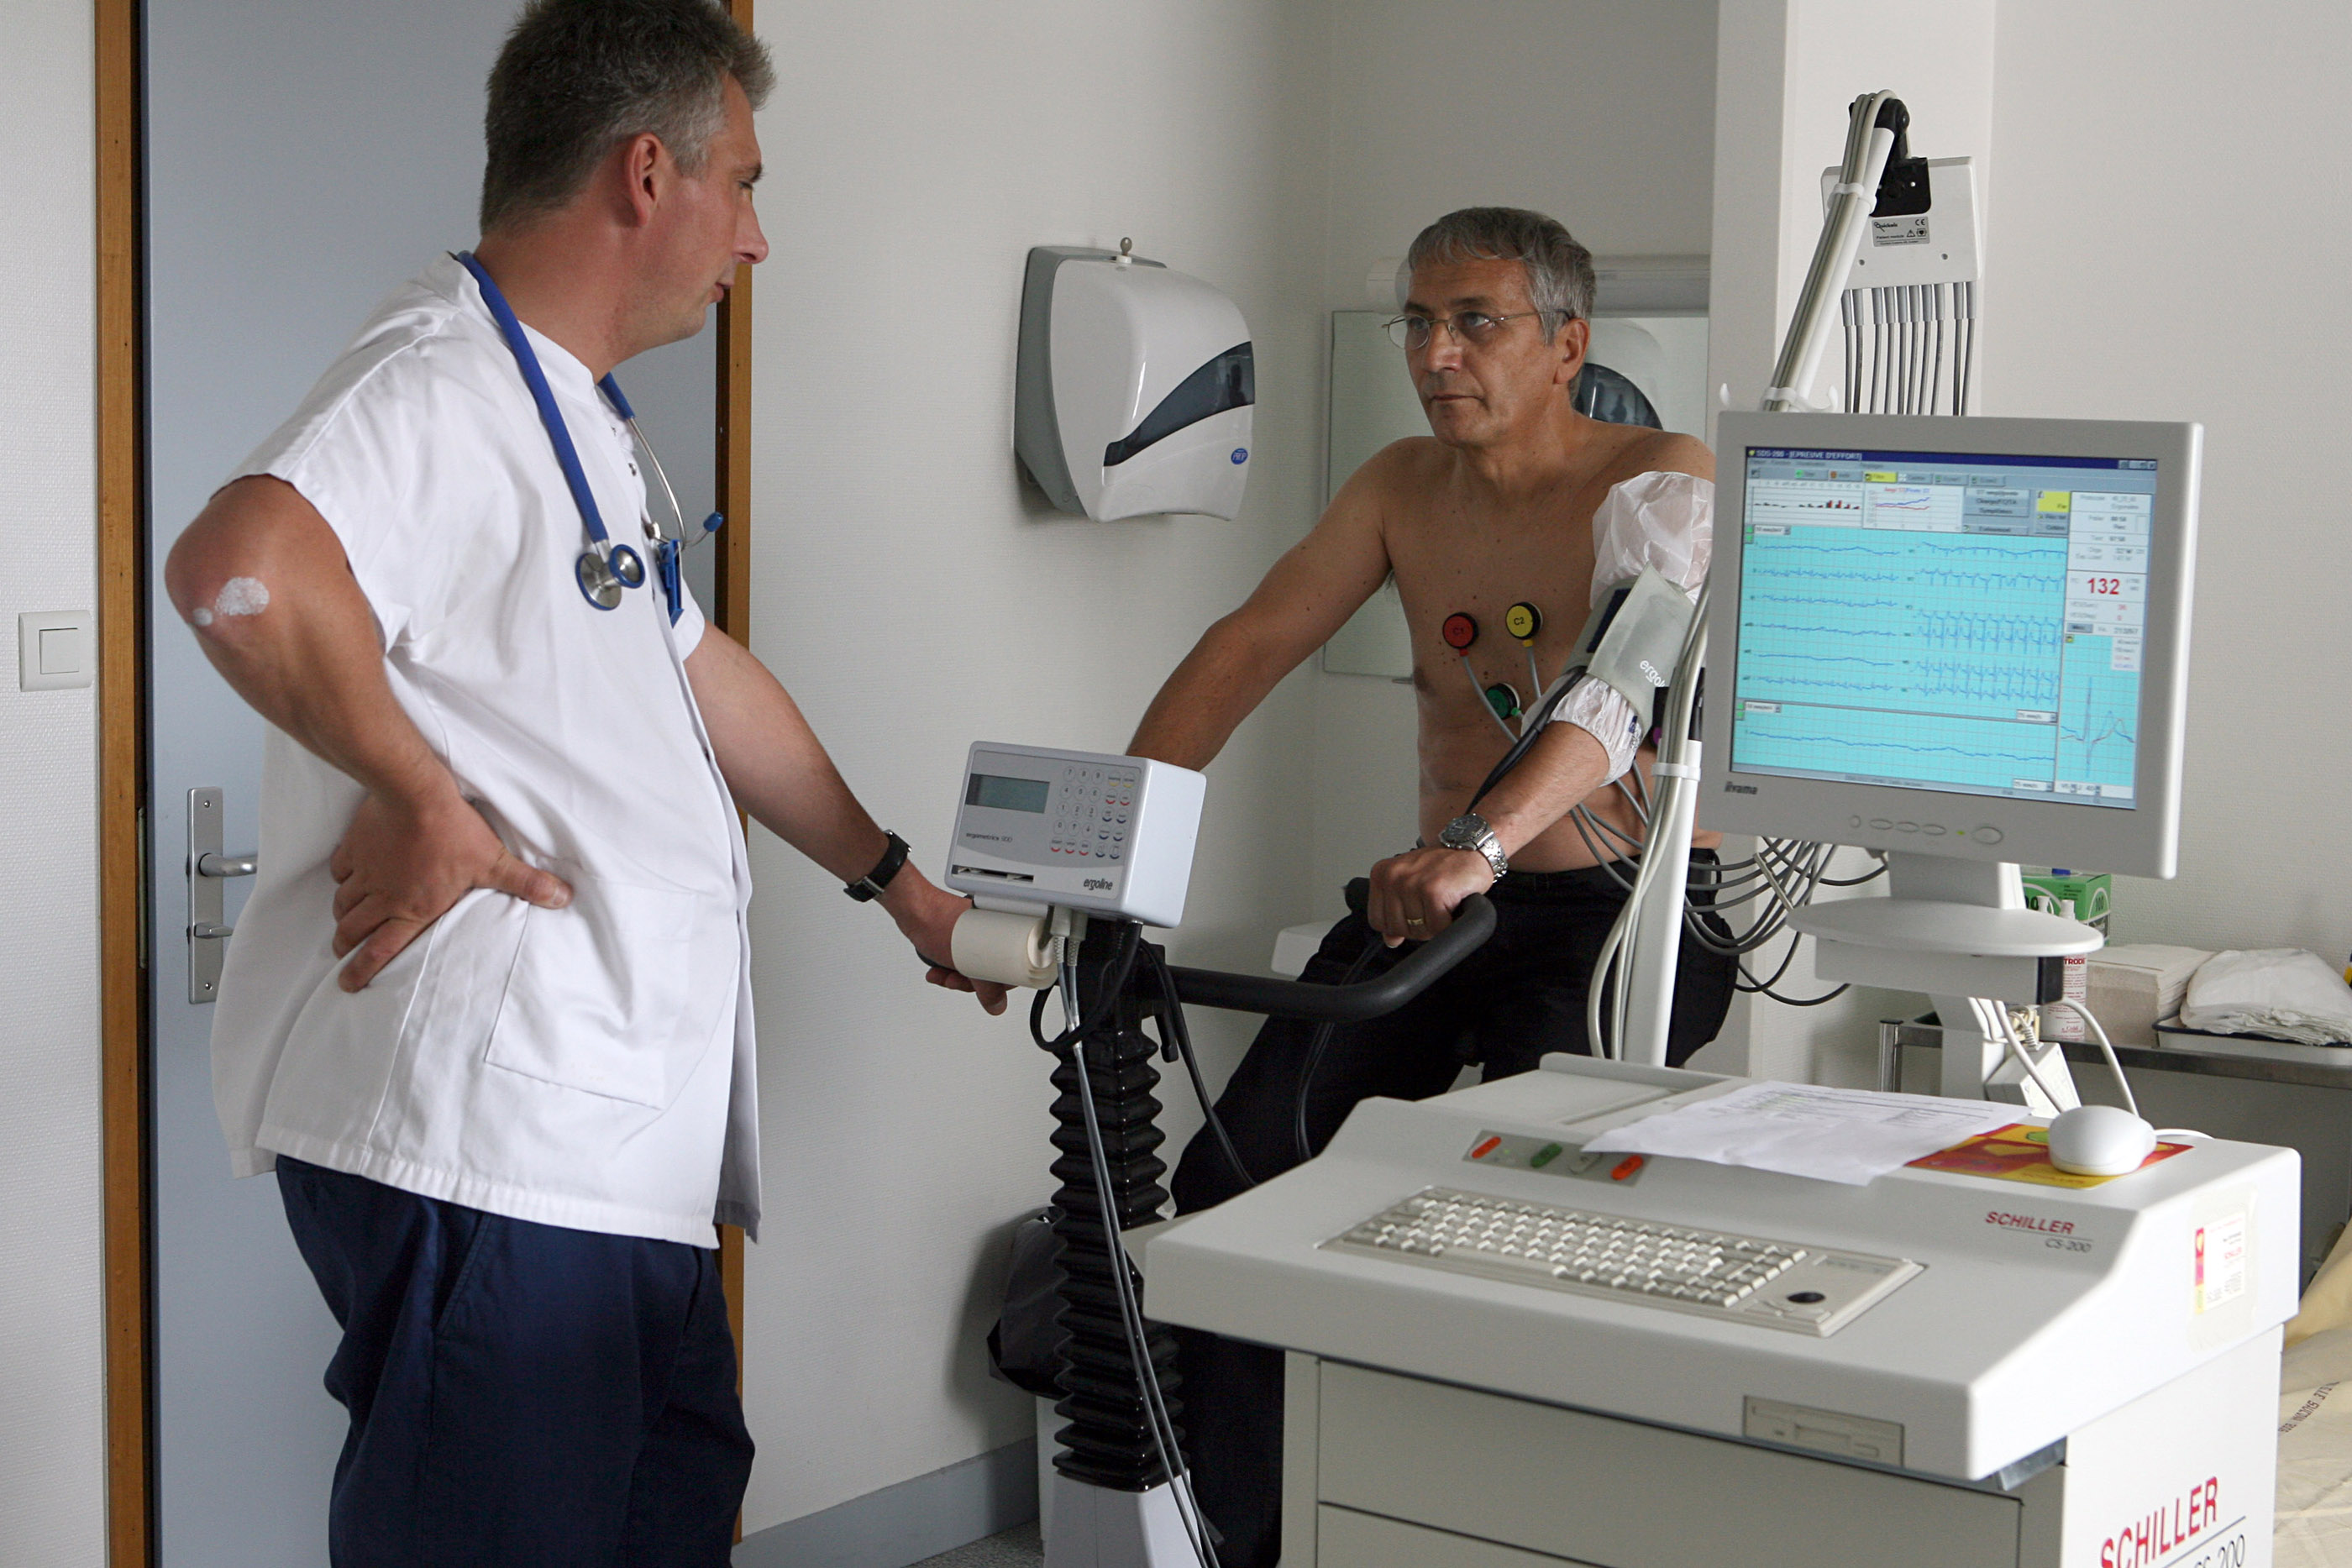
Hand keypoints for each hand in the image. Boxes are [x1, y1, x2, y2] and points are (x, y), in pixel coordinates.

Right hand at [329, 786, 571, 991]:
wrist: (414, 794)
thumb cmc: (454, 832)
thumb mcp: (494, 862)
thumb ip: (526, 884)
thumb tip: (562, 898)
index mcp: (413, 909)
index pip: (381, 950)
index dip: (361, 970)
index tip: (348, 983)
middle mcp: (384, 896)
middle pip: (353, 929)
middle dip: (346, 946)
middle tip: (341, 954)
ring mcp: (366, 871)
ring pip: (344, 902)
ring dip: (343, 915)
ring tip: (343, 922)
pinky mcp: (355, 846)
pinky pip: (340, 869)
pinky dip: (341, 878)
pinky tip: (345, 879)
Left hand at [887, 874, 1009, 1015]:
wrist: (915, 911)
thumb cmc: (939, 922)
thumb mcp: (967, 964)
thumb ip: (986, 990)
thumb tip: (997, 1005)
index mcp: (1005, 933)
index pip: (1013, 968)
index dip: (998, 984)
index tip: (985, 991)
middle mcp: (994, 933)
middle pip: (992, 971)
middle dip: (971, 982)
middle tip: (957, 981)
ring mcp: (978, 934)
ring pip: (975, 967)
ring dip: (957, 976)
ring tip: (944, 975)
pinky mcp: (963, 937)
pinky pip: (962, 960)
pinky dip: (951, 968)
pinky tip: (939, 969)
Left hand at [1367, 846, 1494, 946]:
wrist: (1470, 850)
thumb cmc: (1442, 867)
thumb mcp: (1411, 886)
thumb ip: (1396, 913)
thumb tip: (1390, 940)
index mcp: (1381, 874)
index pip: (1377, 921)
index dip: (1399, 925)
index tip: (1416, 913)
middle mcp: (1393, 876)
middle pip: (1397, 928)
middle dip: (1418, 927)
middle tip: (1432, 907)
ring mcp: (1412, 883)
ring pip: (1418, 930)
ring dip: (1435, 925)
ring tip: (1442, 903)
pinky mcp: (1433, 891)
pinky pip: (1437, 928)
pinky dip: (1448, 923)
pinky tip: (1451, 904)